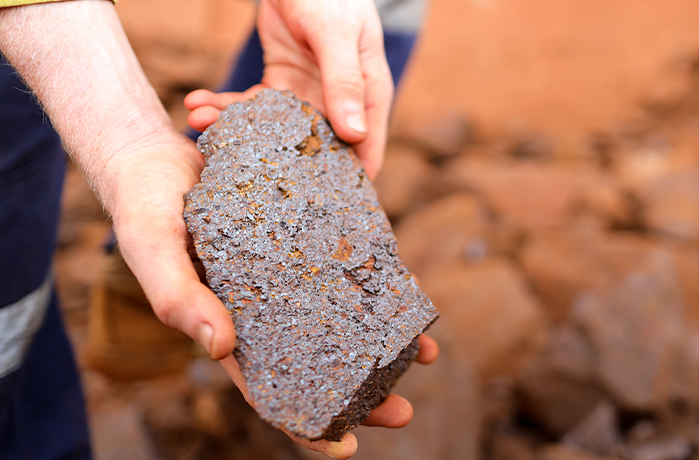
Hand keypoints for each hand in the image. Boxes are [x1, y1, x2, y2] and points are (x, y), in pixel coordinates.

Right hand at [109, 135, 439, 458]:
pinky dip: (374, 280)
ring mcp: (286, 273)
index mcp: (226, 326)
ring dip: (381, 338)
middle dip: (361, 392)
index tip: (346, 448)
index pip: (268, 388)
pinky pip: (344, 265)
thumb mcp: (152, 248)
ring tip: (425, 351)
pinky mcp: (303, 234)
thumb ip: (177, 296)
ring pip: (339, 317)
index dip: (304, 424)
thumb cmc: (145, 204)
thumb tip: (219, 347)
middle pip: (317, 361)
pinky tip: (405, 289)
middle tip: (401, 409)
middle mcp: (262, 308)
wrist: (157, 151)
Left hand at [185, 0, 392, 179]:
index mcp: (367, 98)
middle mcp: (338, 104)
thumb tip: (354, 136)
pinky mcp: (279, 84)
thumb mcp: (336, 35)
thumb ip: (344, 82)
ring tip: (200, 123)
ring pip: (271, 131)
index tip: (316, 213)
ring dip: (234, 130)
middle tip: (235, 175)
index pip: (364, 153)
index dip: (346, 186)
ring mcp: (306, 96)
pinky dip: (223, 105)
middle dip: (273, 164)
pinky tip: (197, 103)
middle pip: (311, 151)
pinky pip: (250, 105)